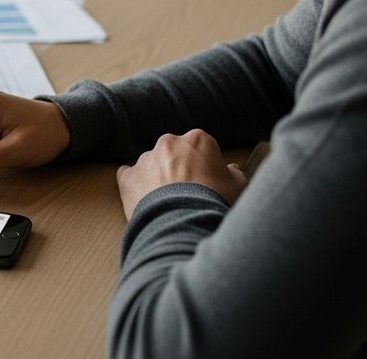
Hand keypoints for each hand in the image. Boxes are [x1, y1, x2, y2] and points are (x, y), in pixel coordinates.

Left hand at [115, 129, 248, 220]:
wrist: (185, 225)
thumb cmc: (214, 204)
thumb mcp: (238, 188)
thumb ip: (235, 174)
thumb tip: (231, 170)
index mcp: (197, 140)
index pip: (200, 146)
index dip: (203, 165)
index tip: (206, 180)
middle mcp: (169, 143)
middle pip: (173, 152)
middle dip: (178, 168)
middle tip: (187, 192)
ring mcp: (145, 159)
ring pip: (151, 164)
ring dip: (157, 178)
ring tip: (168, 203)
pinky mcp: (127, 176)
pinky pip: (128, 176)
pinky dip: (134, 185)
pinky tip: (144, 200)